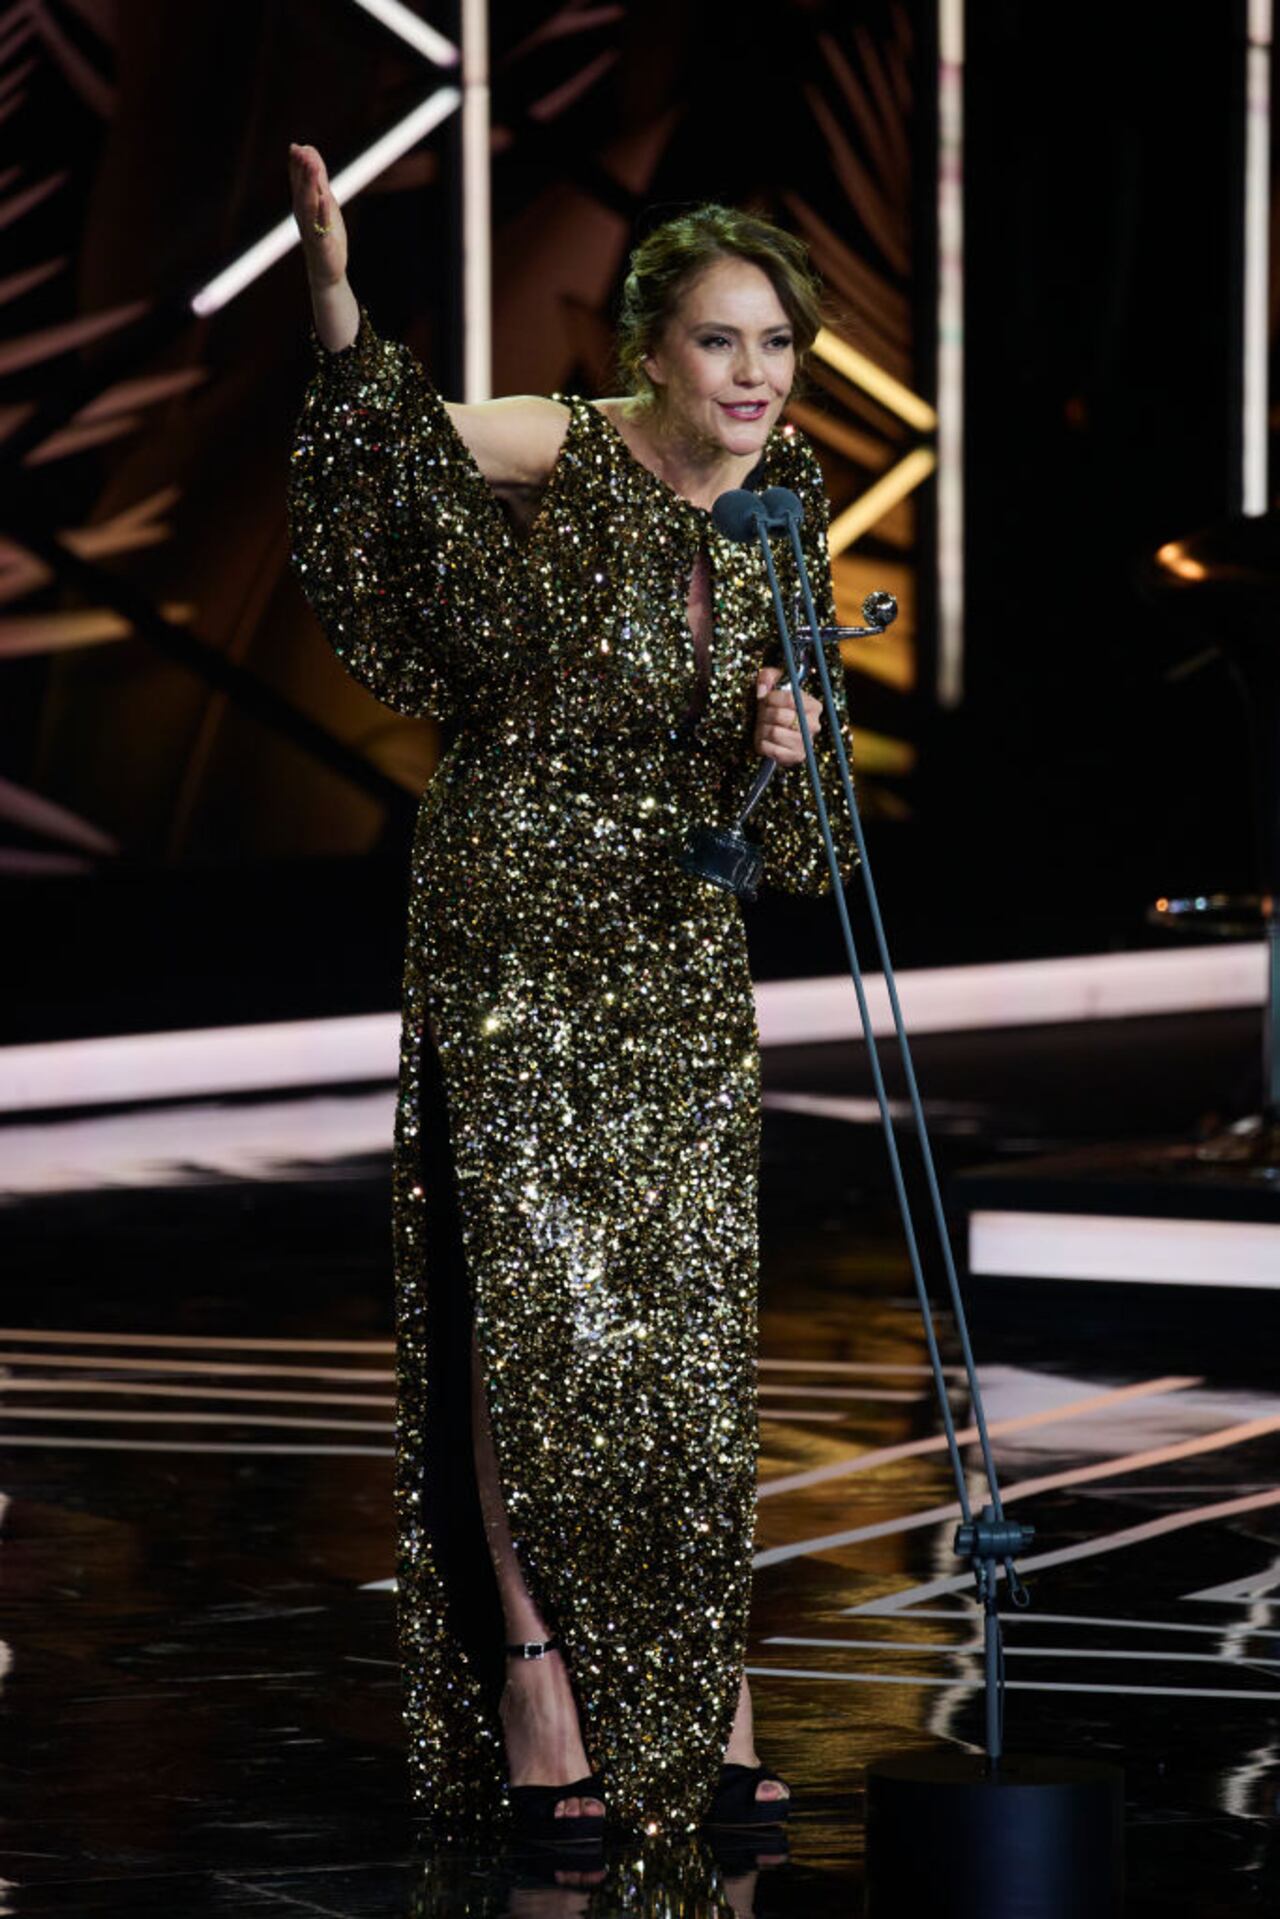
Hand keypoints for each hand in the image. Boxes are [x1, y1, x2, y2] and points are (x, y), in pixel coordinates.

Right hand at [289, 142, 347, 288]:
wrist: (327, 270)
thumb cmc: (326, 234)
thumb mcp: (324, 200)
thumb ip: (318, 177)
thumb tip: (308, 148)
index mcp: (302, 205)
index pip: (297, 181)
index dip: (296, 165)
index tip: (296, 147)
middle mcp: (303, 216)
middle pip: (301, 190)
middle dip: (301, 170)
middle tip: (300, 151)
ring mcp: (312, 229)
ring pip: (309, 204)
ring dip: (310, 185)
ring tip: (312, 166)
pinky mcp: (323, 243)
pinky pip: (322, 226)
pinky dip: (323, 212)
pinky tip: (325, 198)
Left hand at [753, 666, 821, 764]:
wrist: (775, 734)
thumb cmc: (774, 707)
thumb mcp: (772, 686)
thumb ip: (767, 676)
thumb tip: (762, 690)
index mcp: (814, 706)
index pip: (791, 698)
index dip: (772, 697)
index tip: (765, 699)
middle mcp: (814, 725)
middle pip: (780, 715)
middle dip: (765, 713)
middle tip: (763, 714)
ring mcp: (806, 743)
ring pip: (774, 732)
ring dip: (762, 728)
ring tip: (764, 726)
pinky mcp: (795, 757)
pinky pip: (769, 748)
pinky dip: (761, 743)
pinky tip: (765, 739)